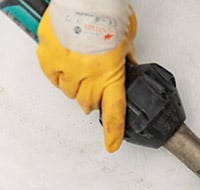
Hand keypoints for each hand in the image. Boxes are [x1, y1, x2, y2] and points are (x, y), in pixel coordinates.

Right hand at [36, 0, 136, 152]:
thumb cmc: (107, 13)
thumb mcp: (127, 39)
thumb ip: (126, 56)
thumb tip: (128, 62)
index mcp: (112, 75)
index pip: (115, 112)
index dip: (113, 132)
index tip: (111, 145)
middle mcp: (89, 76)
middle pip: (90, 102)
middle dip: (95, 100)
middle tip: (96, 89)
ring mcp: (67, 68)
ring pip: (70, 91)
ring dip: (77, 87)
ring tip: (81, 71)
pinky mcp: (49, 57)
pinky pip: (51, 76)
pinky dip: (58, 74)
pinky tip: (64, 65)